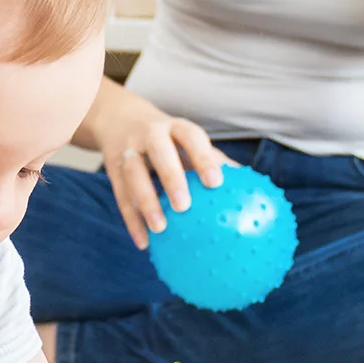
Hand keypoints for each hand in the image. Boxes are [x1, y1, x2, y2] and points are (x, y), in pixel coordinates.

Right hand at [91, 87, 228, 249]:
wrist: (120, 119)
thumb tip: (251, 187)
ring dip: (146, 202)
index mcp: (175, 127)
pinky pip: (120, 196)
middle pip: (159, 153)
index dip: (203, 158)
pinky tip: (144, 243)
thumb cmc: (168, 138)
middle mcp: (150, 135)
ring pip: (134, 175)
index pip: (191, 138)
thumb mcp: (188, 141)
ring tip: (160, 229)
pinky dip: (131, 220)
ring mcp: (127, 150)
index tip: (216, 183)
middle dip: (171, 178)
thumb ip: (214, 160)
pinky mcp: (112, 168)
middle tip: (184, 206)